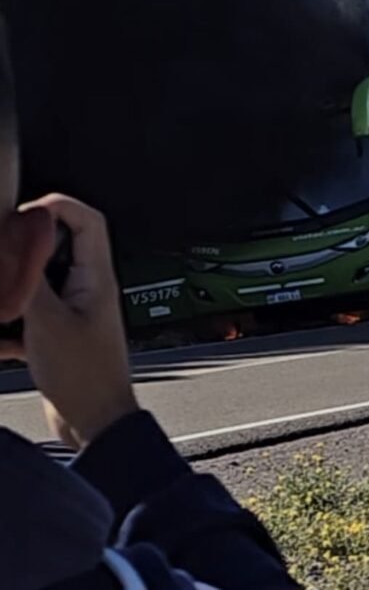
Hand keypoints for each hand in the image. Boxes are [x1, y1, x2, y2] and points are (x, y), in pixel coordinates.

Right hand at [1, 194, 137, 448]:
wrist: (96, 424)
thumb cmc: (85, 379)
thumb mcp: (47, 323)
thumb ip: (28, 282)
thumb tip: (12, 248)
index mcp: (96, 278)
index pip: (88, 221)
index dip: (57, 206)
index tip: (22, 212)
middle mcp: (88, 289)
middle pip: (58, 248)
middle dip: (24, 247)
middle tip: (0, 254)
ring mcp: (74, 312)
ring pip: (38, 283)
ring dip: (13, 288)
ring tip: (1, 298)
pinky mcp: (59, 336)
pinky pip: (28, 317)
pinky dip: (8, 325)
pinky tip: (1, 340)